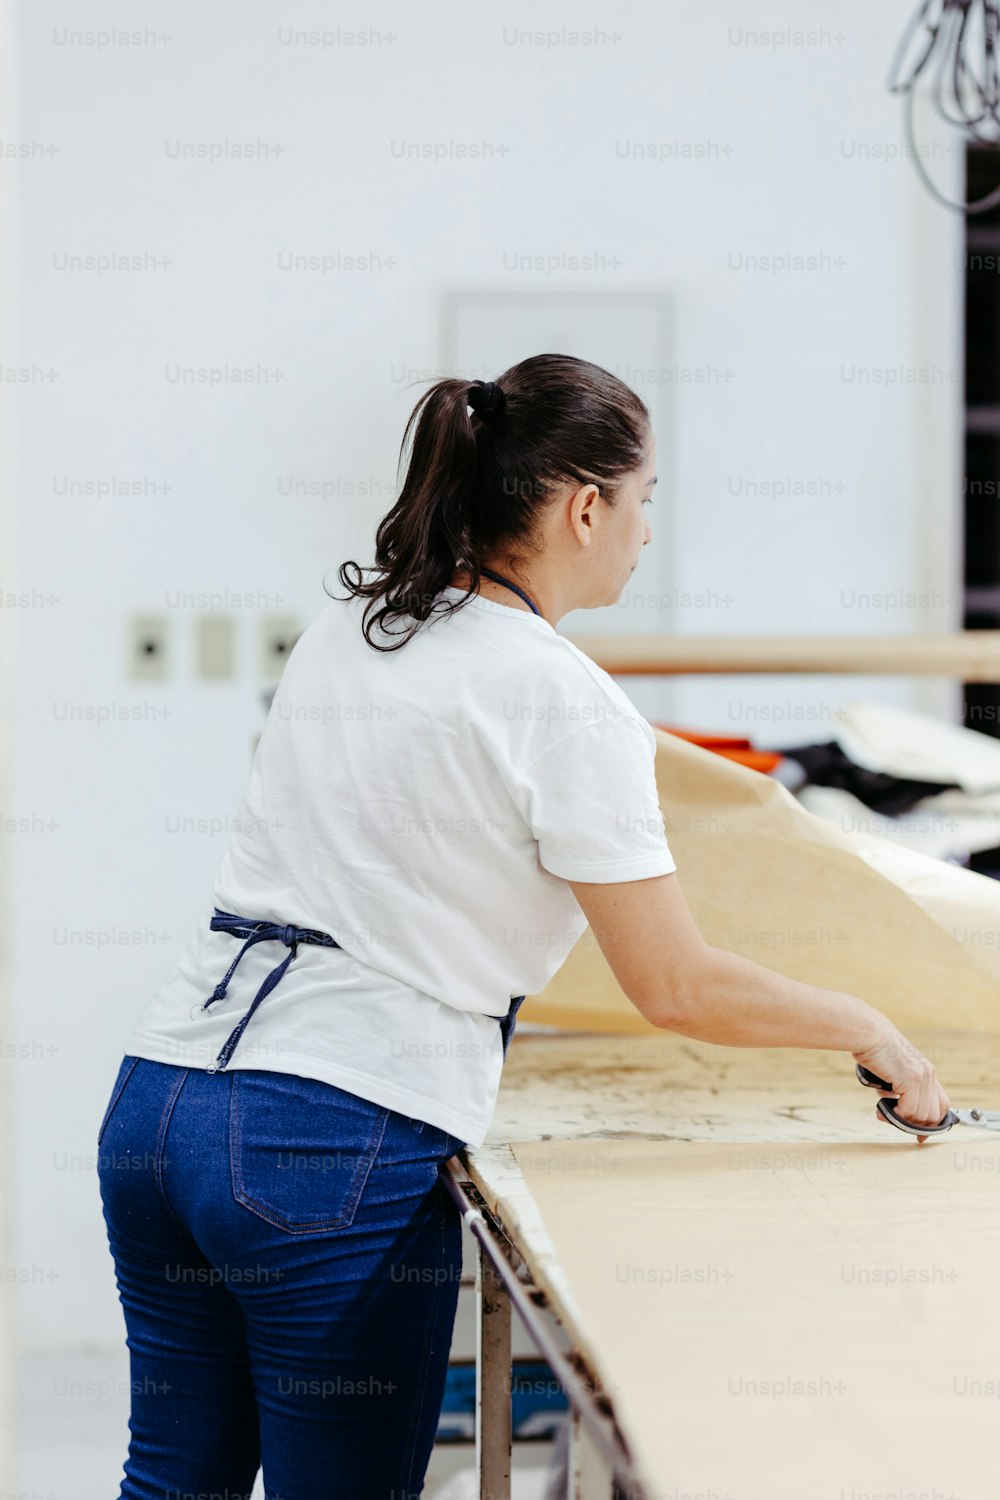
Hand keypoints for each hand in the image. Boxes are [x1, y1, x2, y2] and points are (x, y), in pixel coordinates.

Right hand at [853, 1030, 950, 1144]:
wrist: (869, 1034)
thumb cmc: (875, 1048)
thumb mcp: (894, 1069)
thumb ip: (900, 1086)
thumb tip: (895, 1108)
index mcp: (926, 1071)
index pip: (941, 1105)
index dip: (932, 1123)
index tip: (919, 1135)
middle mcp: (928, 1074)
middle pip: (934, 1114)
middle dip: (915, 1124)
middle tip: (894, 1120)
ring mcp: (921, 1076)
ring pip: (922, 1115)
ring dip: (902, 1119)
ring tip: (884, 1112)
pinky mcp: (910, 1079)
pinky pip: (909, 1110)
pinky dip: (897, 1114)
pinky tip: (884, 1106)